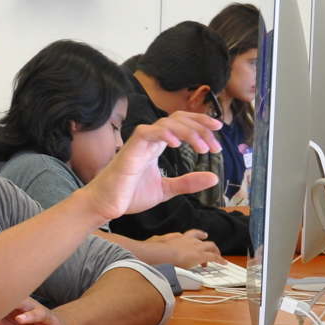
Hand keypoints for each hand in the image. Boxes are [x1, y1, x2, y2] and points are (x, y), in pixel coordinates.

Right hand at [79, 112, 223, 220]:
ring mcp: (140, 142)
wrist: (106, 205)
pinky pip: (148, 132)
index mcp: (157, 145)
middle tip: (216, 141)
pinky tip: (178, 144)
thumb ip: (188, 182)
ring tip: (203, 148)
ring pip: (167, 123)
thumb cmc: (129, 195)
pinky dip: (165, 134)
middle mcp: (150, 139)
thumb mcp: (166, 189)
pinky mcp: (130, 149)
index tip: (218, 131)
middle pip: (178, 118)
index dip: (200, 123)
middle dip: (200, 125)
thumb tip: (213, 177)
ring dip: (189, 132)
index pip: (181, 123)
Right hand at [155, 230, 221, 267]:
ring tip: (219, 257)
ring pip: (211, 247)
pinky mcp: (201, 255)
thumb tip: (157, 252)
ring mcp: (196, 247)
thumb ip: (163, 248)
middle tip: (213, 250)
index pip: (193, 234)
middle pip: (204, 240)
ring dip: (216, 252)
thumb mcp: (161, 247)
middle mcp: (191, 241)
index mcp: (181, 238)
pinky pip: (214, 257)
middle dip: (210, 245)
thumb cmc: (160, 252)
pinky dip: (220, 260)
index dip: (199, 235)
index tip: (203, 235)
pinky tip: (223, 263)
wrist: (164, 254)